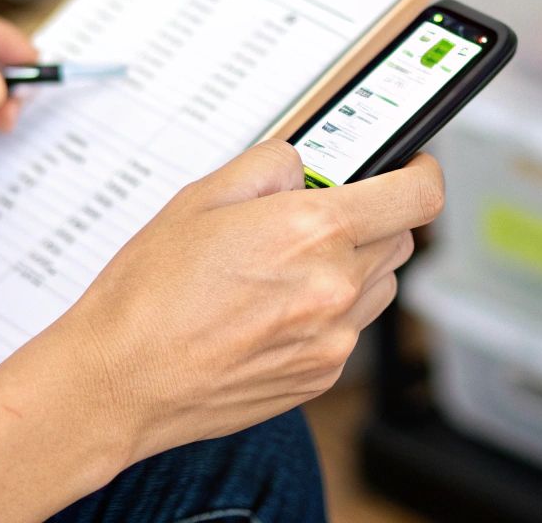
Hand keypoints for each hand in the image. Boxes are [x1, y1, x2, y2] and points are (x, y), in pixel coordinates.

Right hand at [51, 142, 443, 460]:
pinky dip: (327, 311)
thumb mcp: (202, 196)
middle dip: (370, 218)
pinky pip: (349, 328)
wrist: (122, 379)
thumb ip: (270, 165)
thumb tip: (306, 162)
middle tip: (314, 216)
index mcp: (312, 230)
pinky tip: (270, 309)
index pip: (418, 195)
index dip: (420, 172)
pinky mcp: (321, 375)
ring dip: (352, 266)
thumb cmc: (150, 293)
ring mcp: (333, 338)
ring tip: (283, 268)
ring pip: (379, 285)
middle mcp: (335, 286)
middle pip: (400, 238)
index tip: (408, 166)